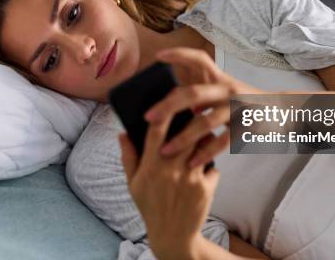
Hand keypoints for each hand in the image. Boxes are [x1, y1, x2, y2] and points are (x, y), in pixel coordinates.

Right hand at [119, 122, 219, 258]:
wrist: (172, 235)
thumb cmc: (150, 206)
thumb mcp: (133, 183)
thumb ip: (128, 156)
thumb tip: (122, 133)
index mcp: (151, 166)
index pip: (157, 129)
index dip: (163, 110)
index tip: (168, 100)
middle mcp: (171, 169)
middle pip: (186, 132)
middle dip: (191, 122)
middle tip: (192, 118)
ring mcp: (190, 178)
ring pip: (203, 146)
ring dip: (203, 140)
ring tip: (200, 142)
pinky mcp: (205, 187)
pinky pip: (212, 167)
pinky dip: (209, 168)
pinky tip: (202, 176)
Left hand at [145, 47, 261, 168]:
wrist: (283, 110)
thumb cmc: (244, 102)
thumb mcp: (225, 91)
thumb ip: (202, 94)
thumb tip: (170, 102)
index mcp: (220, 78)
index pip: (199, 59)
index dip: (179, 55)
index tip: (158, 57)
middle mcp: (227, 89)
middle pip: (193, 93)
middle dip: (168, 105)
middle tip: (148, 117)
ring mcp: (237, 108)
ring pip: (206, 121)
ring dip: (183, 138)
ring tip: (164, 151)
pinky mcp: (246, 126)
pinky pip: (222, 141)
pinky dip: (205, 153)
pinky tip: (191, 163)